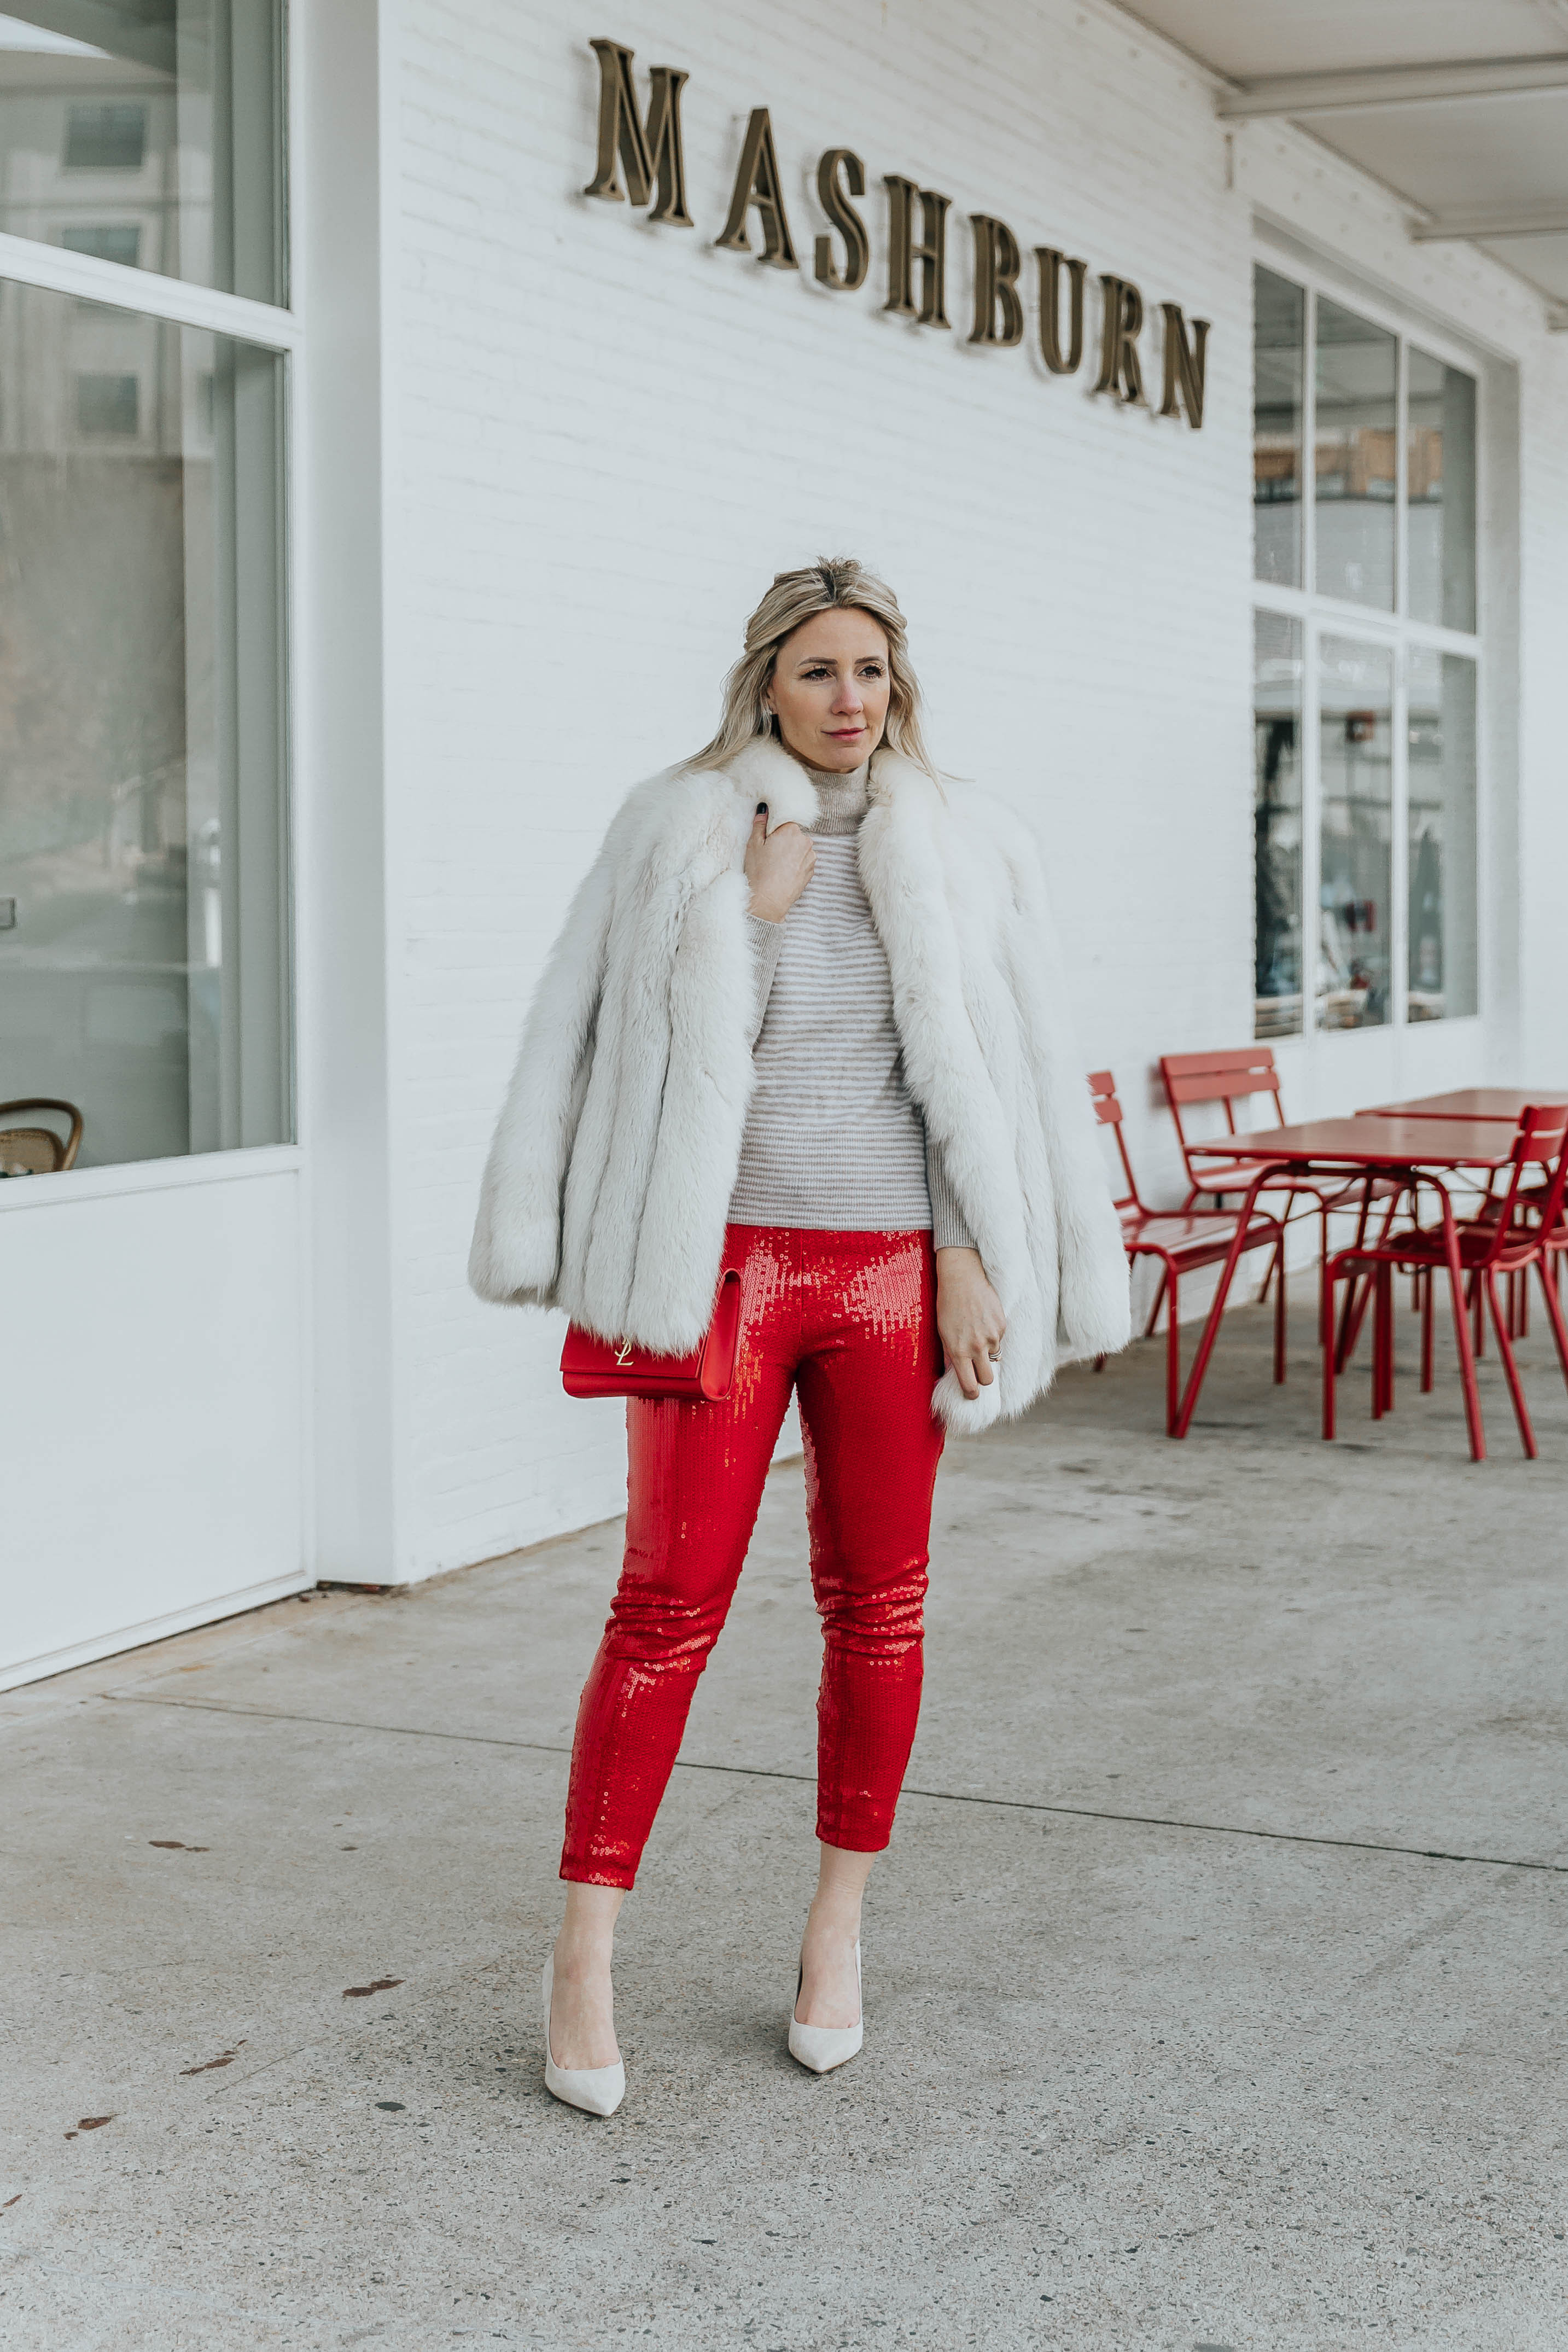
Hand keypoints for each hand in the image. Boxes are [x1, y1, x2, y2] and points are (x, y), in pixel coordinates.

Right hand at [745, 807, 813, 922]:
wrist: (769, 900)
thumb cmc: (760, 871)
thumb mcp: (754, 844)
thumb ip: (760, 824)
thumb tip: (764, 810)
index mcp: (792, 830)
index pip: (784, 822)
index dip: (774, 831)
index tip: (767, 840)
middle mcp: (806, 841)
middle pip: (793, 835)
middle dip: (783, 841)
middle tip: (769, 855)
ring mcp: (811, 857)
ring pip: (798, 849)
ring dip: (790, 853)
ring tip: (776, 866)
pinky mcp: (811, 870)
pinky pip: (802, 862)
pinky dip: (795, 865)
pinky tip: (783, 873)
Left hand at [936, 1247, 1005, 1399]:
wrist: (962, 1278)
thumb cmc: (947, 1305)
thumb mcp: (943, 1332)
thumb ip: (949, 1355)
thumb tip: (953, 1373)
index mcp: (959, 1351)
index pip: (970, 1385)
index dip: (971, 1393)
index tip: (972, 1394)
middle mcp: (977, 1347)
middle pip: (988, 1379)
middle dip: (983, 1379)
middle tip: (977, 1372)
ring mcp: (992, 1336)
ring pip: (994, 1358)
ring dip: (987, 1353)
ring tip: (976, 1335)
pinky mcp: (1002, 1325)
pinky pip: (999, 1339)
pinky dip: (993, 1336)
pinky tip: (983, 1321)